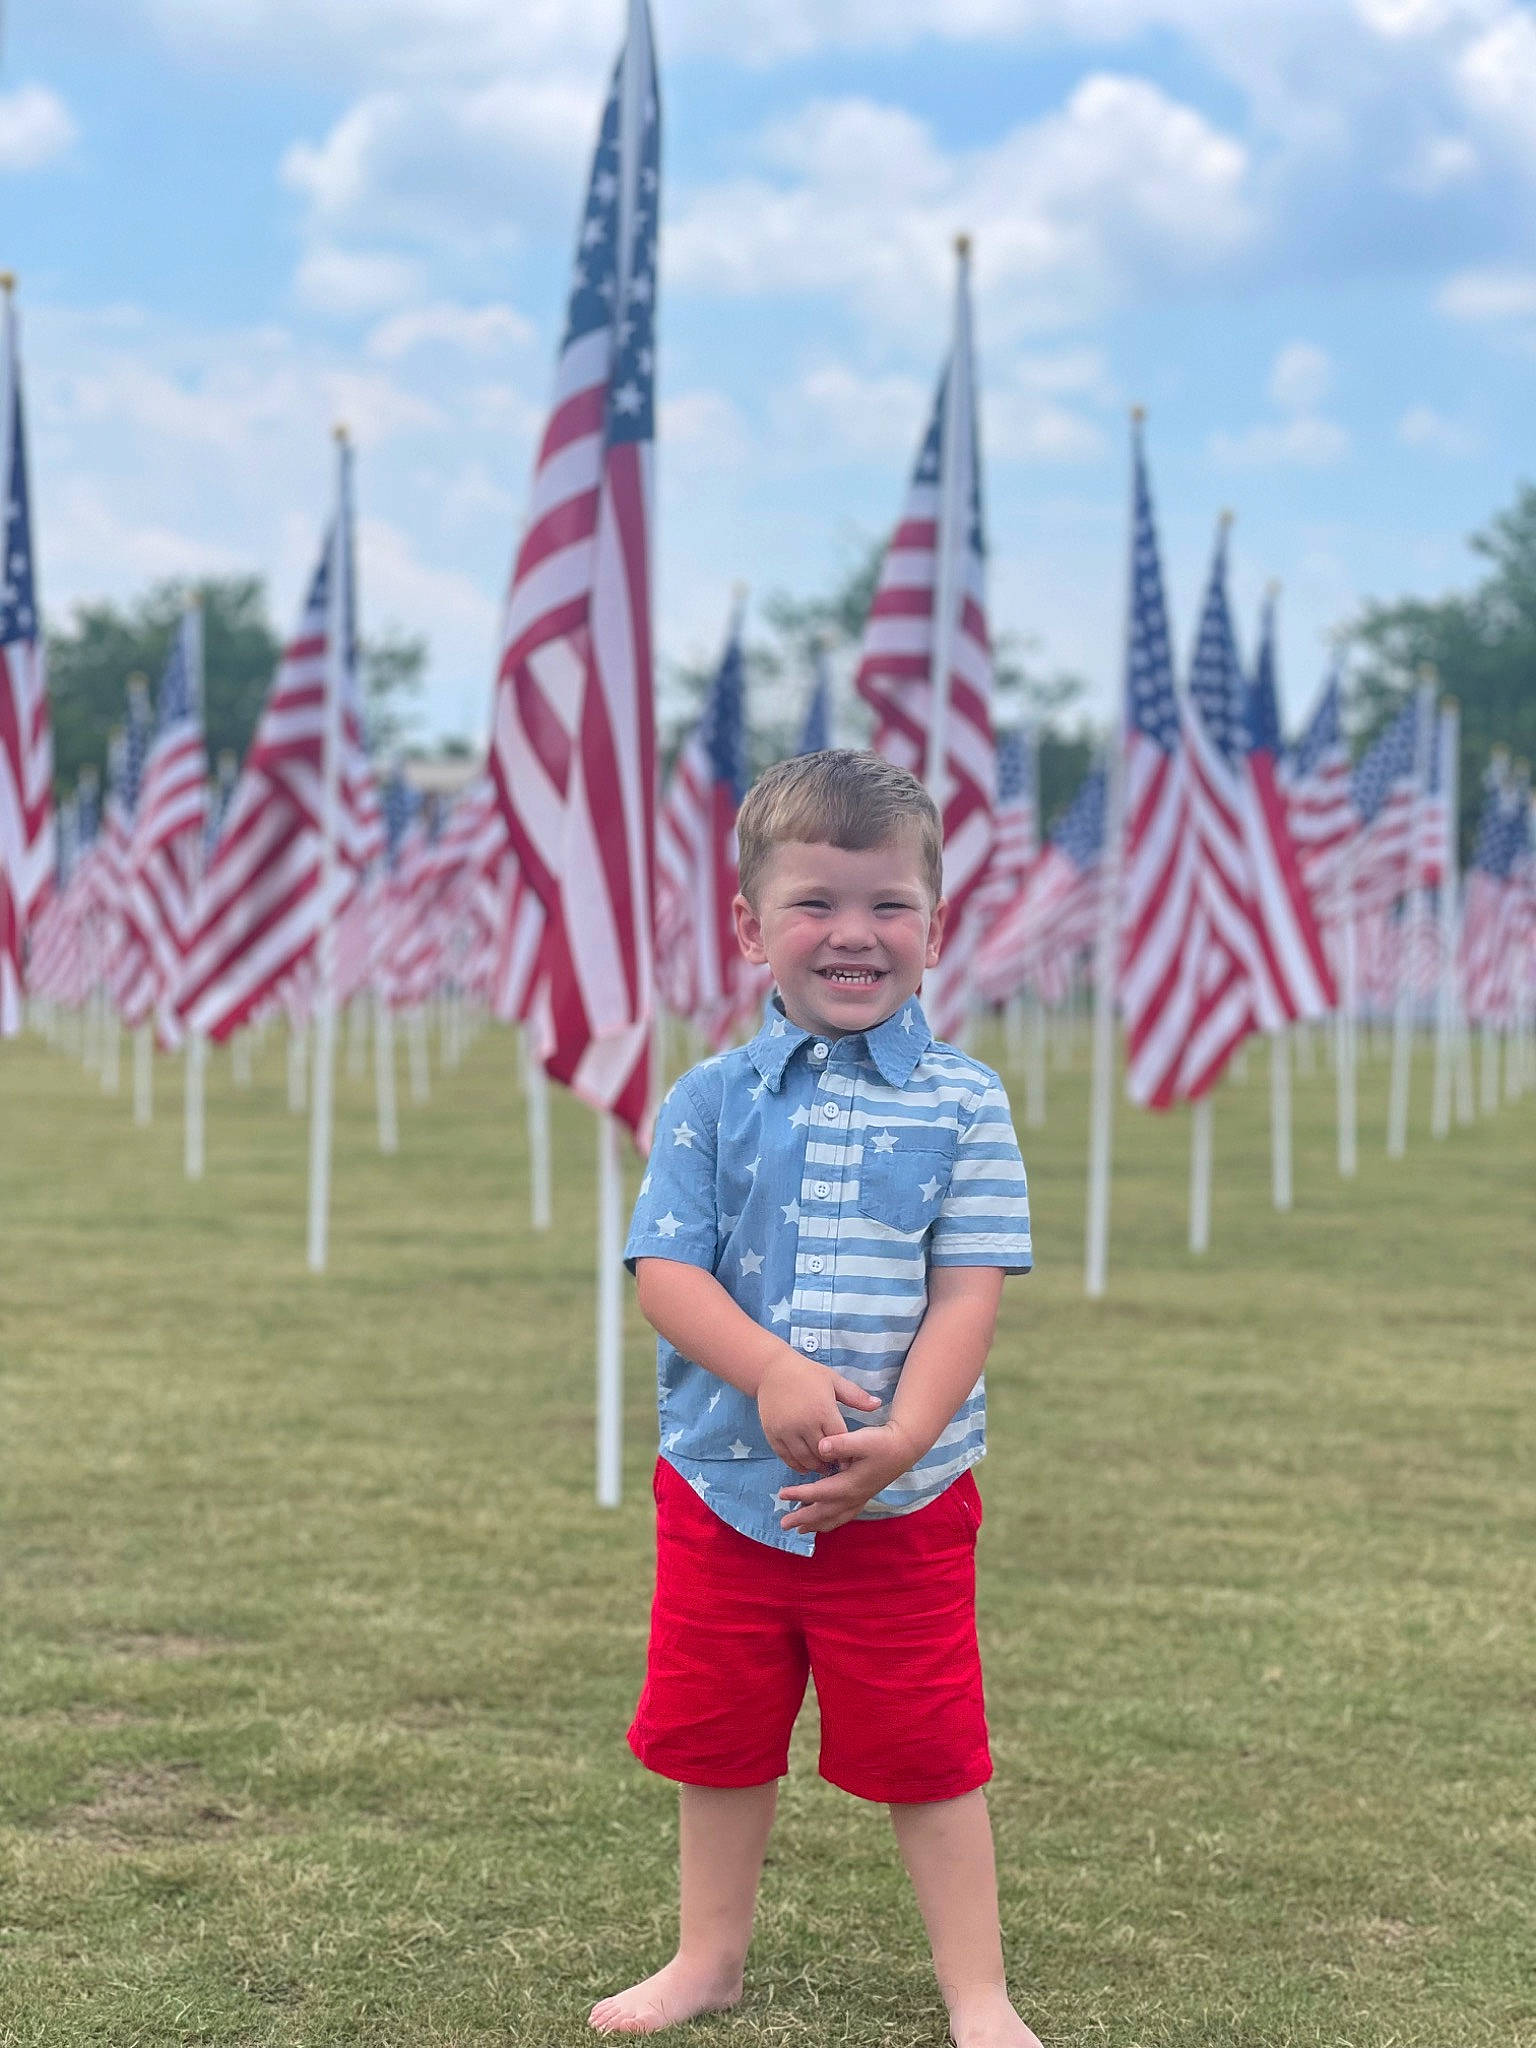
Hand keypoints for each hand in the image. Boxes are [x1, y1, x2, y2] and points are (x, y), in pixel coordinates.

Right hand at [756, 1354, 880, 1473]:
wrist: (772, 1369)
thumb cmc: (807, 1374)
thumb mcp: (834, 1381)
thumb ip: (856, 1396)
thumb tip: (878, 1404)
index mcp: (823, 1410)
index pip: (840, 1441)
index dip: (847, 1453)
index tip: (852, 1460)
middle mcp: (804, 1423)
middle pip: (822, 1454)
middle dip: (831, 1463)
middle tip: (838, 1468)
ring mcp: (786, 1430)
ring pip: (804, 1459)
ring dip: (815, 1466)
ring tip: (823, 1468)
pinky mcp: (772, 1434)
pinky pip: (786, 1457)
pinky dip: (796, 1465)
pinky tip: (804, 1466)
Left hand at [777, 1421, 919, 1534]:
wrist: (904, 1448)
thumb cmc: (882, 1442)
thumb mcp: (862, 1439)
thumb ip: (841, 1443)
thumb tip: (820, 1448)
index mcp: (849, 1485)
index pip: (819, 1493)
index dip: (799, 1495)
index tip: (781, 1494)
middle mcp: (853, 1497)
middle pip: (824, 1512)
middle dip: (803, 1519)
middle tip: (783, 1524)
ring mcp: (860, 1499)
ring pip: (834, 1518)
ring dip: (816, 1524)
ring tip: (800, 1530)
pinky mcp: (863, 1496)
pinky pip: (844, 1516)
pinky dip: (831, 1522)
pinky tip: (825, 1523)